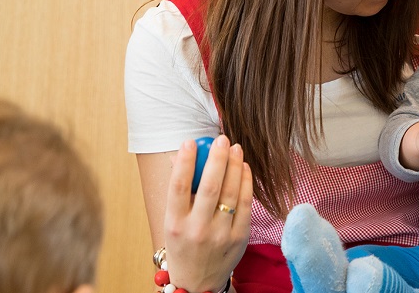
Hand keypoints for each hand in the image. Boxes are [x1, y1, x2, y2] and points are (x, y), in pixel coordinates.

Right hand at [164, 135, 252, 291]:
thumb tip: (185, 155)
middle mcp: (196, 230)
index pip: (178, 187)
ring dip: (234, 166)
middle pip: (209, 187)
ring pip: (231, 194)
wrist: (197, 282)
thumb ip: (179, 193)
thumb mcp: (172, 222)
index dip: (184, 162)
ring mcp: (220, 235)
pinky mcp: (239, 238)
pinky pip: (245, 205)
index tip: (190, 142)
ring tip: (235, 148)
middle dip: (217, 159)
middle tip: (221, 139)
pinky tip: (244, 168)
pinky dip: (246, 183)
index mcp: (174, 224)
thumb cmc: (183, 244)